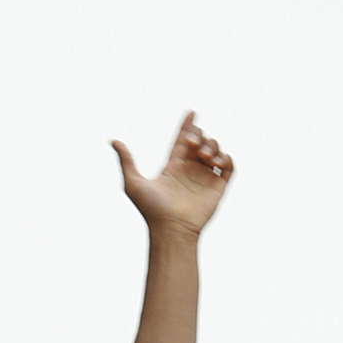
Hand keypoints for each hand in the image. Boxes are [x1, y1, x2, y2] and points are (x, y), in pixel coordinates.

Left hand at [111, 113, 232, 235]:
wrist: (171, 229)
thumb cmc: (151, 210)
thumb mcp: (133, 183)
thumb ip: (126, 161)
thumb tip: (113, 140)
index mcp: (173, 168)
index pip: (182, 141)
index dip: (187, 126)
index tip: (191, 112)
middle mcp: (190, 171)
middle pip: (200, 142)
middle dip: (200, 136)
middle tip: (193, 144)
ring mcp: (204, 179)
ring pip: (215, 151)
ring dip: (212, 146)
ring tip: (205, 156)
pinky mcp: (217, 188)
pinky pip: (229, 167)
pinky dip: (226, 158)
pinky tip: (217, 161)